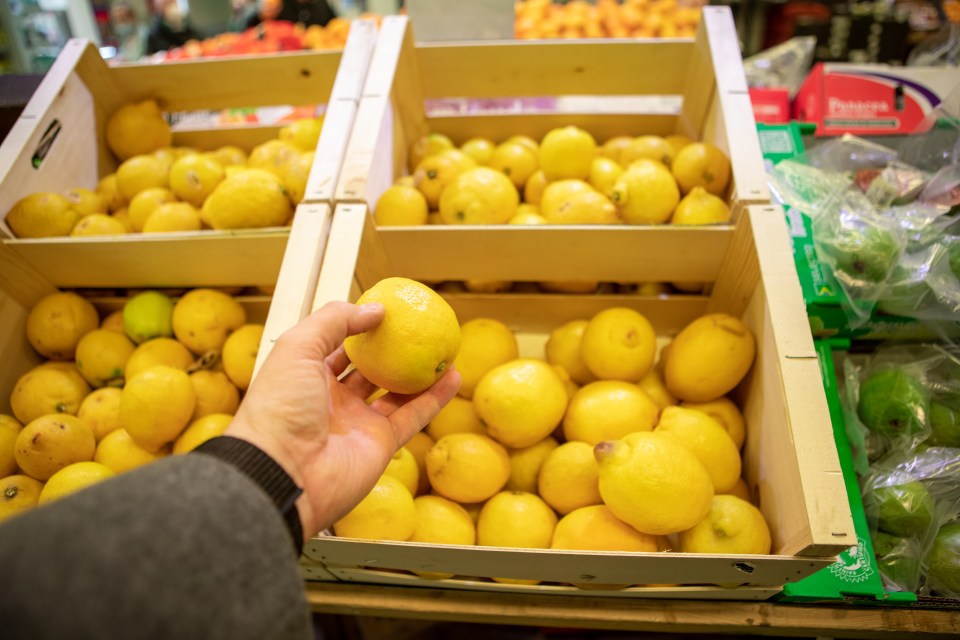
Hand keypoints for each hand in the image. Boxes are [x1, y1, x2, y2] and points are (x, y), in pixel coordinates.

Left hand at [226, 301, 460, 539]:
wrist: (283, 473)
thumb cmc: (281, 406)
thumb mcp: (298, 348)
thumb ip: (334, 321)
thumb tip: (376, 310)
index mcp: (307, 377)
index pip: (336, 348)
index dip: (358, 329)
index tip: (385, 312)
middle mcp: (333, 401)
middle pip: (369, 370)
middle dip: (391, 351)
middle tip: (417, 330)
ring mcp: (358, 424)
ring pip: (397, 393)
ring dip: (419, 373)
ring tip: (442, 349)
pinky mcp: (381, 444)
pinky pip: (414, 416)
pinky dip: (435, 398)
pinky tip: (453, 376)